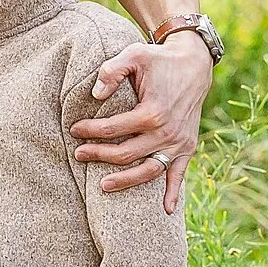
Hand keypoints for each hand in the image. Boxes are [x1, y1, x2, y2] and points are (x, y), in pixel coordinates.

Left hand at [69, 33, 210, 213]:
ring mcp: (178, 142)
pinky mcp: (187, 147)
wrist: (193, 64)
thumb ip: (111, 71)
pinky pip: (179, 174)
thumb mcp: (133, 55)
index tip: (74, 129)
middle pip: (127, 154)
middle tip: (78, 154)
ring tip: (102, 185)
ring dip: (126, 180)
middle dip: (99, 155)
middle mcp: (167, 132)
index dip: (90, 130)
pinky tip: (166, 211)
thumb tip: (95, 95)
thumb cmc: (158, 59)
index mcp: (152, 112)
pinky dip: (173, 193)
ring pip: (149, 170)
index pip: (113, 129)